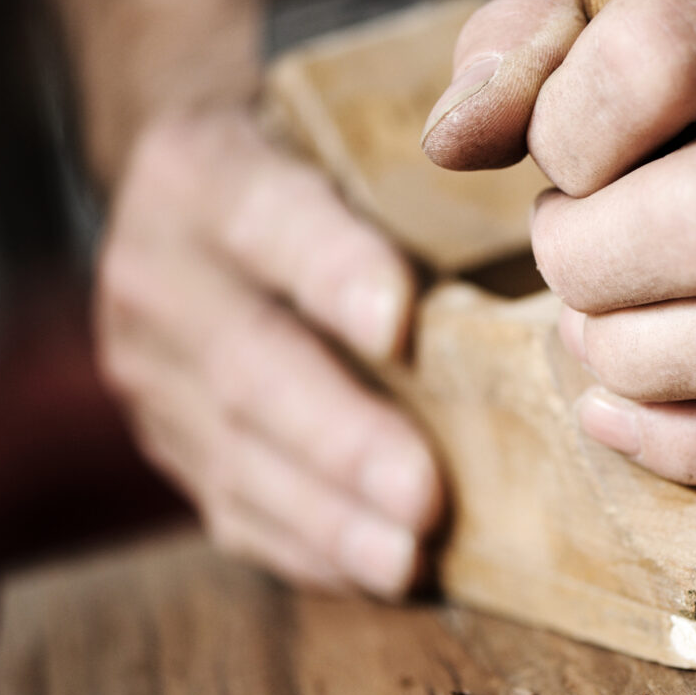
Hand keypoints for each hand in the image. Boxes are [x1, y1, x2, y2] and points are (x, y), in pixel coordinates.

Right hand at [96, 108, 441, 593]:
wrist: (188, 189)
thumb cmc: (311, 151)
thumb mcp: (337, 122)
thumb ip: (416, 158)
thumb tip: (547, 217)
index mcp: (204, 170)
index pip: (269, 218)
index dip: (332, 272)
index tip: (401, 323)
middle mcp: (157, 271)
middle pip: (252, 364)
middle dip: (342, 438)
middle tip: (423, 495)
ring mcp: (148, 368)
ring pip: (237, 453)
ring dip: (328, 517)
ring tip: (406, 558)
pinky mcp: (166, 437)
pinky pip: (229, 504)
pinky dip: (306, 546)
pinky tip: (373, 572)